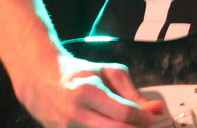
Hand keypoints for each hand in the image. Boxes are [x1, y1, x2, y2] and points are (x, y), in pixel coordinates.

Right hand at [15, 54, 164, 127]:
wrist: (39, 80)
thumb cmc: (78, 74)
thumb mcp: (108, 73)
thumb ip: (133, 93)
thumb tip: (157, 109)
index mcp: (88, 91)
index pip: (123, 113)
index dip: (143, 118)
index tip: (151, 118)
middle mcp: (75, 113)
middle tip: (142, 124)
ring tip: (124, 122)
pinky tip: (107, 123)